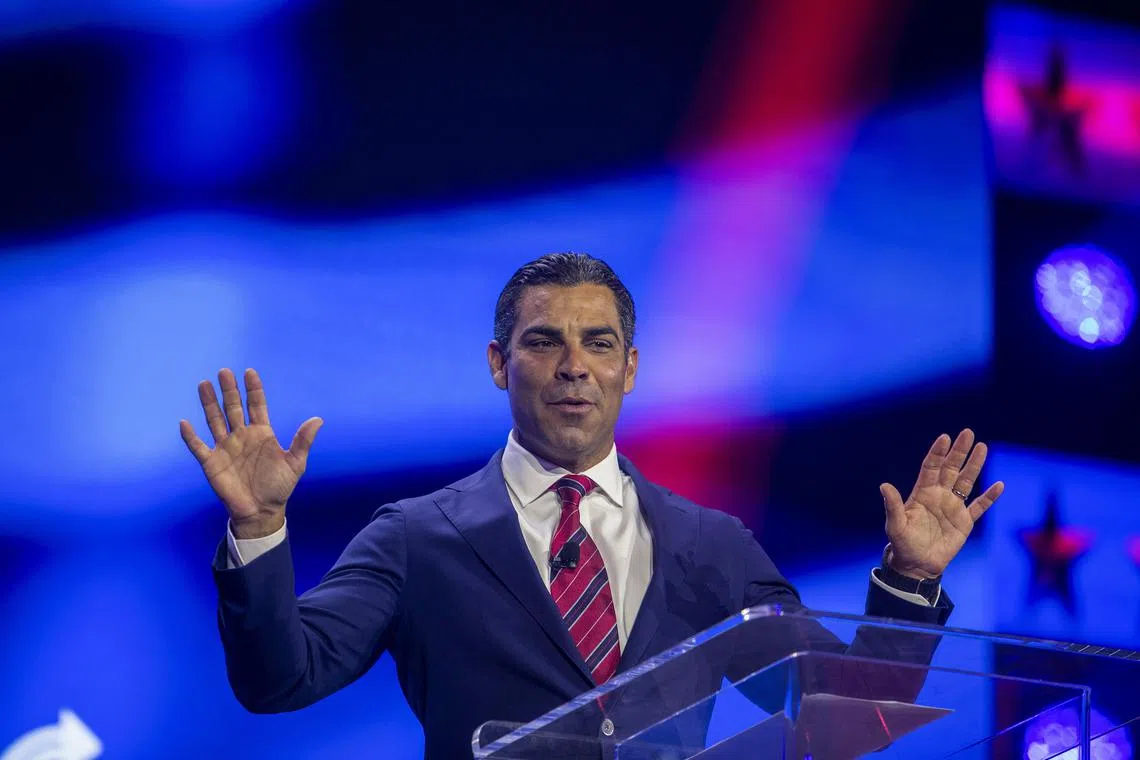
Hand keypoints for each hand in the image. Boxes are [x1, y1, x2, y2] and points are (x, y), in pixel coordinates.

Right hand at [180, 368, 322, 538]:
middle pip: (233, 407)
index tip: (249, 373)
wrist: (261, 511)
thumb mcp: (295, 463)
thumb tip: (318, 420)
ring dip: (209, 403)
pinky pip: (198, 446)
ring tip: (204, 385)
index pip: (256, 405)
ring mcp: (225, 447)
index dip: (253, 389)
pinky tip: (185, 423)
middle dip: (229, 390)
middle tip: (224, 372)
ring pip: (214, 420)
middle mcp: (242, 436)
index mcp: (262, 433)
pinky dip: (190, 436)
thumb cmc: (279, 487)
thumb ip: (303, 441)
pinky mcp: (211, 462)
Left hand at [881, 429, 1003, 579]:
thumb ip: (893, 506)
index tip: (945, 437)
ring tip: (982, 447)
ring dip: (974, 466)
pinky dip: (990, 497)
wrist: (917, 565)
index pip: (931, 467)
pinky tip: (999, 485)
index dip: (937, 453)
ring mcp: (953, 507)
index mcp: (922, 493)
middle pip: (950, 468)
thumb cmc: (903, 544)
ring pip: (966, 482)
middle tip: (967, 433)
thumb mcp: (896, 525)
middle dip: (959, 451)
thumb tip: (884, 486)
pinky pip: (979, 506)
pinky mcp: (964, 522)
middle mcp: (939, 496)